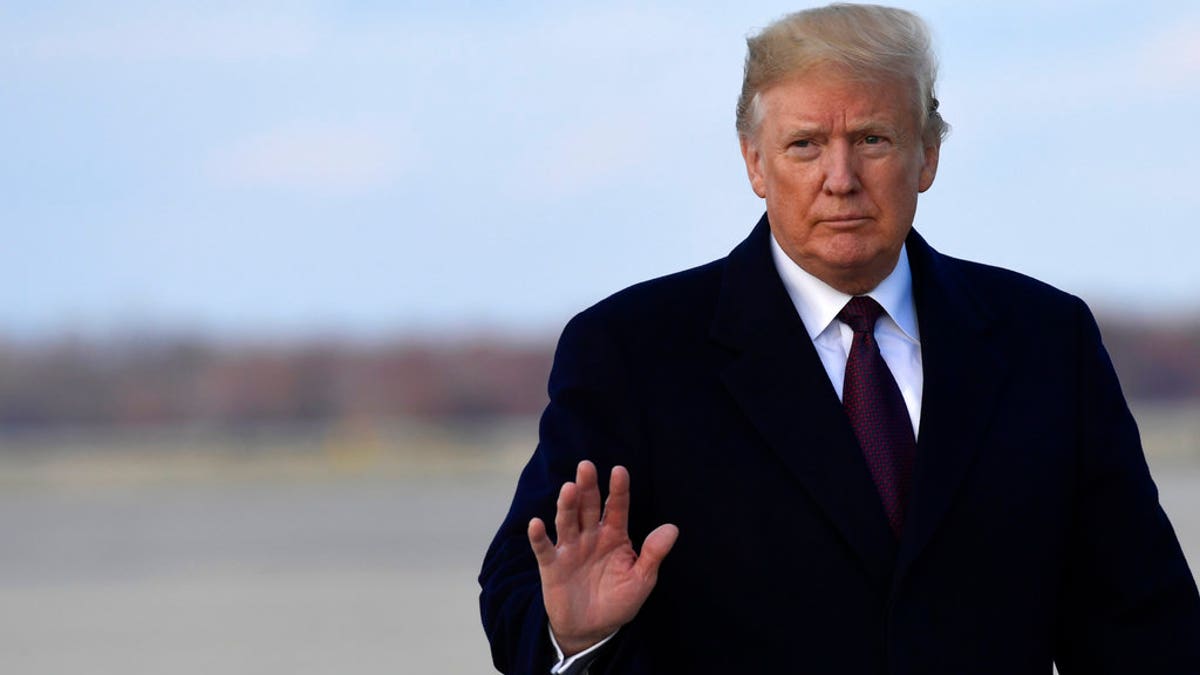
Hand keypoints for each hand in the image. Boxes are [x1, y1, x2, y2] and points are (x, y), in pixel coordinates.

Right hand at [528, 460, 678, 656]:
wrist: (592, 629)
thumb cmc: (619, 601)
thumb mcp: (642, 580)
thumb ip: (653, 554)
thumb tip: (673, 528)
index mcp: (614, 535)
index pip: (617, 508)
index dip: (618, 490)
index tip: (620, 471)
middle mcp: (591, 536)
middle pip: (588, 506)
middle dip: (587, 487)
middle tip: (586, 466)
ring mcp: (570, 549)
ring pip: (567, 521)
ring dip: (566, 505)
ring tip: (569, 489)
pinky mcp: (551, 566)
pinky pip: (543, 548)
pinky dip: (539, 537)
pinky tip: (536, 524)